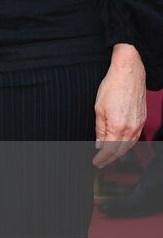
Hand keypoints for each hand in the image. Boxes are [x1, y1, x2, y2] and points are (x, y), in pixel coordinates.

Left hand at [93, 44, 146, 168]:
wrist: (129, 74)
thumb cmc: (113, 86)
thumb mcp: (99, 108)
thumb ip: (100, 129)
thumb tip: (99, 144)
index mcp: (118, 126)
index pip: (109, 150)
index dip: (102, 158)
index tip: (96, 162)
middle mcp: (131, 128)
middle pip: (120, 151)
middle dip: (110, 159)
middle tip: (101, 163)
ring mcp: (138, 125)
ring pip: (129, 146)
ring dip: (119, 153)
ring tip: (109, 157)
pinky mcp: (142, 120)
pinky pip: (135, 138)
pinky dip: (127, 145)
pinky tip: (121, 145)